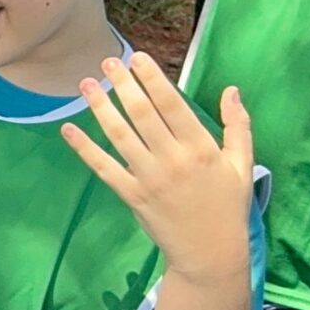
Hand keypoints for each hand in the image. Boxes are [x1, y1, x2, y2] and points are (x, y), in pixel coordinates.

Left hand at [62, 53, 254, 288]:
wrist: (210, 252)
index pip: (172, 105)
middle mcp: (173, 160)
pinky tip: (68, 129)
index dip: (152, 79)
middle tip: (108, 62)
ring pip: (119, 135)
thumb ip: (238, 126)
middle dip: (123, 85)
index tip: (137, 58)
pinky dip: (84, 148)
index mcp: (201, 149)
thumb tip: (232, 90)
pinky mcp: (132, 195)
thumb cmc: (227, 205)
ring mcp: (149, 178)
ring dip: (100, 107)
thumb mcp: (242, 165)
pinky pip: (104, 167)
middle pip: (142, 114)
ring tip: (86, 84)